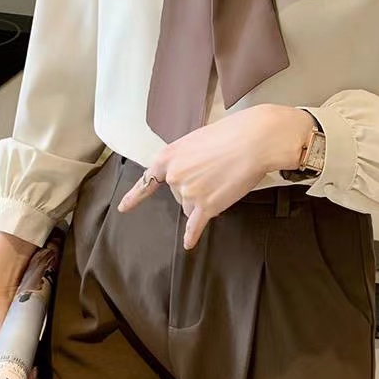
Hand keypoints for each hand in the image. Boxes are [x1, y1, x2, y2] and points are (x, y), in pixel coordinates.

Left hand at [117, 104, 315, 249]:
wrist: (254, 141)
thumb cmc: (232, 134)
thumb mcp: (198, 140)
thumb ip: (187, 158)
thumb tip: (192, 175)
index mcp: (169, 156)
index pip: (149, 180)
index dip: (136, 195)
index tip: (124, 207)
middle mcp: (174, 177)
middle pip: (179, 194)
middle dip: (196, 188)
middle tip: (218, 171)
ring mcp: (188, 193)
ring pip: (192, 207)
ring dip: (206, 200)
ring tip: (225, 181)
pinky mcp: (206, 207)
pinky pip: (196, 225)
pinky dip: (192, 235)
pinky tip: (189, 244)